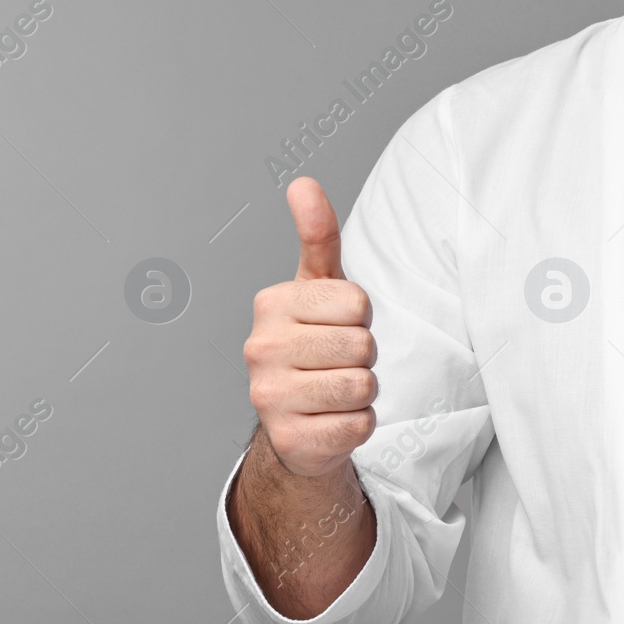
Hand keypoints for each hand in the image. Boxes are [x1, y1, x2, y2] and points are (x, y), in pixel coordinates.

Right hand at [243, 176, 378, 478]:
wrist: (296, 421)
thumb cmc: (315, 342)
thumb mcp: (318, 286)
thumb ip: (317, 234)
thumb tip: (303, 183)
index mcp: (270, 305)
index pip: (358, 302)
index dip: (360, 317)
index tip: (336, 325)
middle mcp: (259, 350)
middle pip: (362, 345)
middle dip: (363, 356)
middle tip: (337, 362)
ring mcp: (270, 398)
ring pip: (363, 386)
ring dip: (363, 391)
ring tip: (333, 390)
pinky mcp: (292, 440)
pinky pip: (360, 424)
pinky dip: (358, 424)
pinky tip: (330, 420)